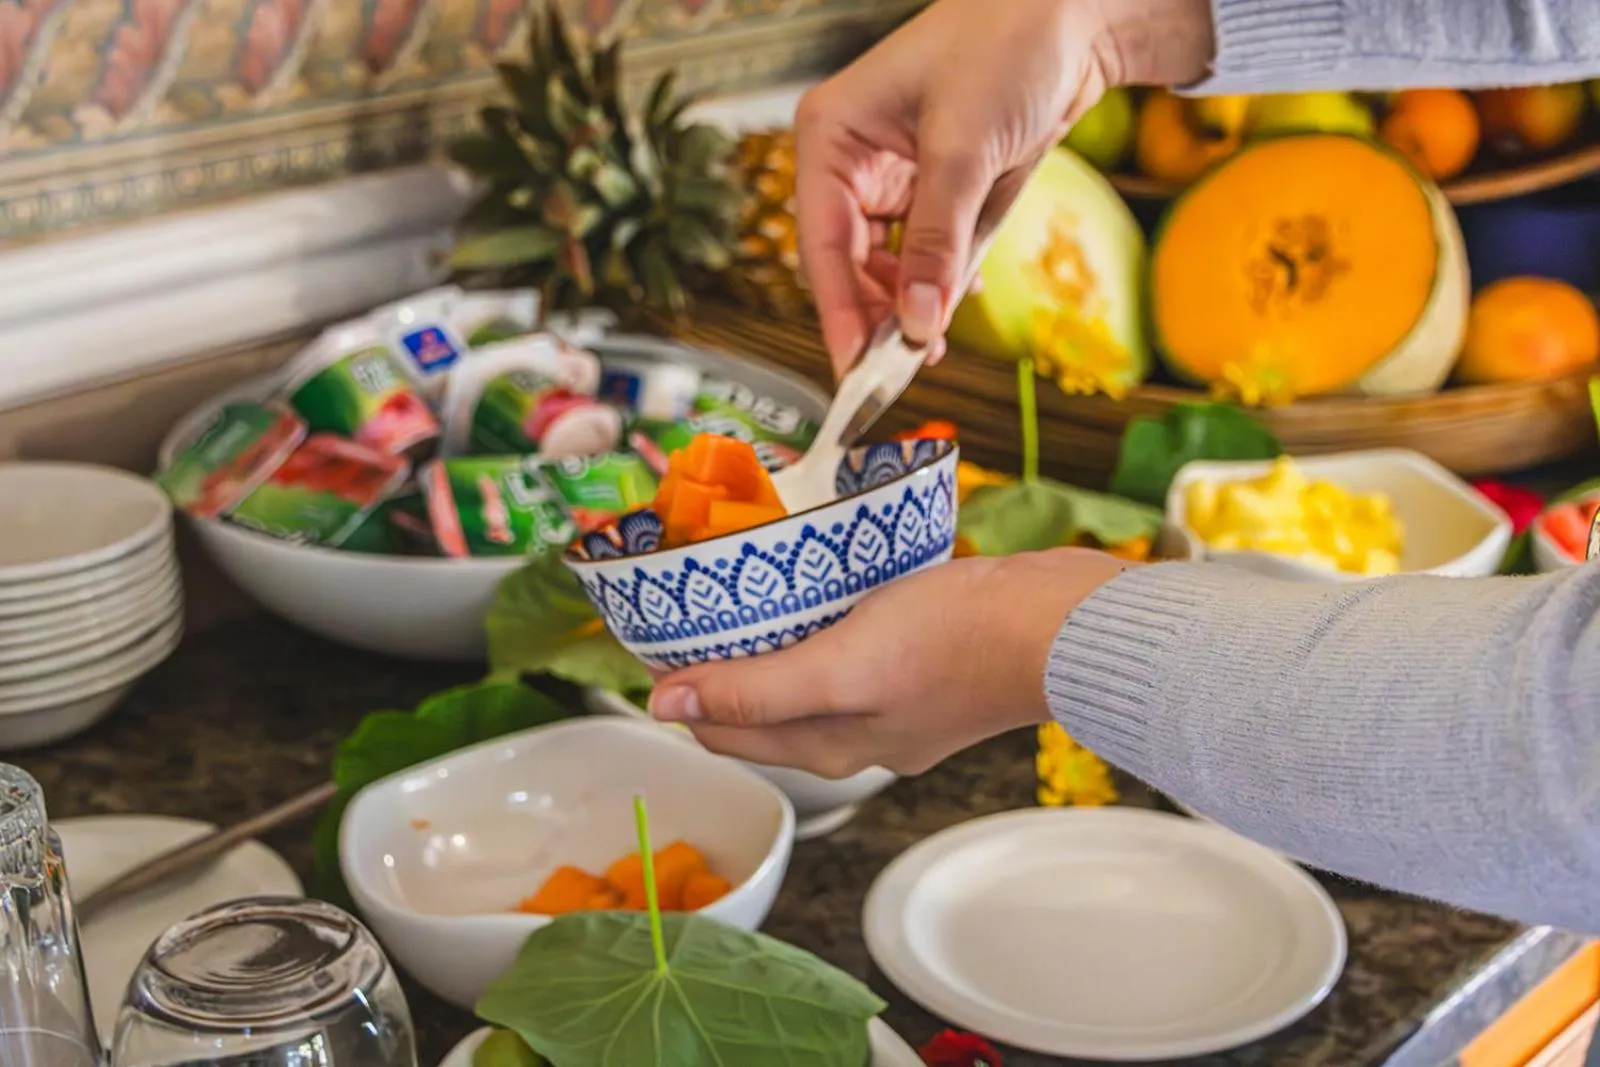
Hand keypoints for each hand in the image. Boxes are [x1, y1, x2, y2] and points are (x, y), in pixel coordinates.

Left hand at [647, 549, 1136, 778]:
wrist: (1061, 627)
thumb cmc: (958, 644)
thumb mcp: (840, 665)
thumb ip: (754, 690)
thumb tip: (665, 708)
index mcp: (831, 746)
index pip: (722, 728)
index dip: (680, 686)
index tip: (654, 632)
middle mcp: (860, 734)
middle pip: (761, 703)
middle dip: (719, 662)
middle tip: (692, 603)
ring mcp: (898, 702)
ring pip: (806, 675)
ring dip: (770, 639)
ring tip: (745, 587)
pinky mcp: (928, 667)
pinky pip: (851, 649)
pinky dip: (821, 623)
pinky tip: (821, 585)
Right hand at [795, 0, 1212, 376]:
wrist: (1077, 14)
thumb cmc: (1008, 44)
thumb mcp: (965, 148)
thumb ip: (937, 240)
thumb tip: (917, 325)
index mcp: (832, 135)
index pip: (820, 240)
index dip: (838, 309)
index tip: (854, 367)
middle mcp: (853, 161)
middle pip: (848, 263)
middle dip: (877, 315)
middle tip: (902, 369)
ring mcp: (894, 179)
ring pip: (886, 267)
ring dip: (909, 308)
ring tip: (935, 346)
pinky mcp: (935, 191)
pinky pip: (925, 255)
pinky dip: (939, 283)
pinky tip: (954, 304)